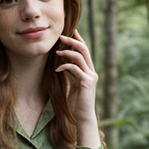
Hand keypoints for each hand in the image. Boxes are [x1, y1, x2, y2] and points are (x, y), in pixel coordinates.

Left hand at [55, 30, 100, 148]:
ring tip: (56, 52)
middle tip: (60, 36)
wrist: (82, 117)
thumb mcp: (71, 85)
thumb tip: (62, 64)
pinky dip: (65, 67)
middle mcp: (91, 72)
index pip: (84, 51)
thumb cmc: (76, 104)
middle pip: (84, 49)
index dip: (77, 40)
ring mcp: (90, 77)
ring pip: (80, 57)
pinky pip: (75, 69)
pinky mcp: (87, 83)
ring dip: (67, 52)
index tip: (69, 31)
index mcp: (88, 71)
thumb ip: (70, 74)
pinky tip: (57, 70)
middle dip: (72, 40)